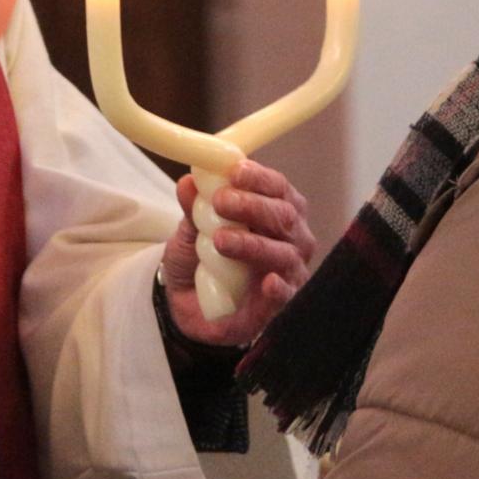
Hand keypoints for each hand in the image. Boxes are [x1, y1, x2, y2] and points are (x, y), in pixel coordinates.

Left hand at [160, 160, 315, 345]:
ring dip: (253, 244)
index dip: (259, 178)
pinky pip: (288, 296)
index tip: (234, 172)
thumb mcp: (189, 231)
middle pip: (284, 216)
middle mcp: (291, 238)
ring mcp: (289, 272)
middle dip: (252, 206)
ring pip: (284, 254)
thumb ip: (193, 208)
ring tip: (221, 240)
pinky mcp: (280, 306)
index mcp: (275, 209)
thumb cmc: (200, 258)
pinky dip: (280, 289)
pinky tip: (268, 282)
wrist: (189, 306)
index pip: (277, 187)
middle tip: (221, 201)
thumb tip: (188, 182)